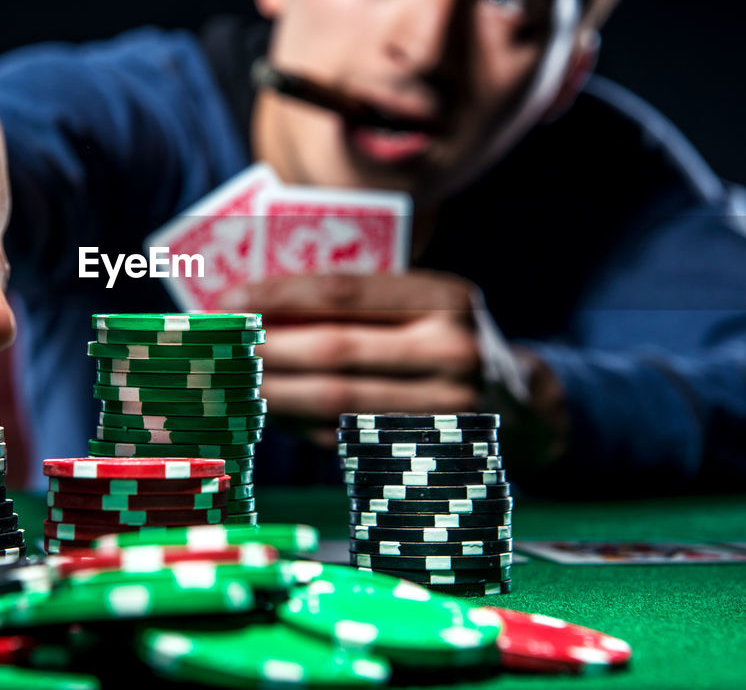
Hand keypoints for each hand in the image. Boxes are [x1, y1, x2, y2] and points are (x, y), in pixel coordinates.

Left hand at [222, 272, 568, 471]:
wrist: (523, 407)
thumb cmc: (448, 341)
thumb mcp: (423, 304)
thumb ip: (358, 303)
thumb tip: (259, 306)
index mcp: (447, 297)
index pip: (344, 291)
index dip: (279, 296)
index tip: (229, 300)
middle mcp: (454, 350)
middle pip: (335, 349)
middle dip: (266, 348)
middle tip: (222, 347)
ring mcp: (447, 408)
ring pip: (337, 401)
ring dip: (274, 392)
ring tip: (234, 382)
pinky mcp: (432, 453)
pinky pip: (349, 438)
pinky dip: (302, 425)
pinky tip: (271, 413)